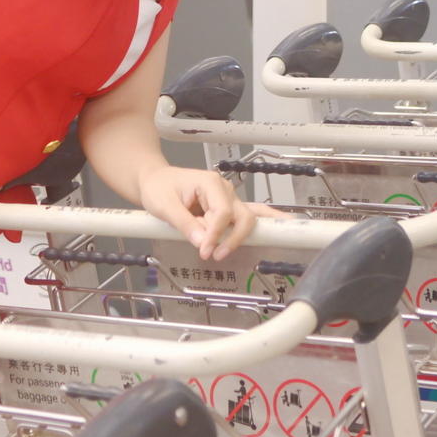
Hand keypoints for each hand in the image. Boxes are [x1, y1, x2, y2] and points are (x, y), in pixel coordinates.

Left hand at [138, 165, 258, 259]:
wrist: (156, 180)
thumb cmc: (159, 188)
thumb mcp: (164, 206)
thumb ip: (184, 224)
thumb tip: (203, 243)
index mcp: (210, 183)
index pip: (222, 212)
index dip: (216, 234)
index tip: (205, 251)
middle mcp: (224, 190)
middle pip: (242, 216)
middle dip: (232, 238)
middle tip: (215, 255)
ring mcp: (228, 199)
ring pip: (245, 220)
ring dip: (235, 238)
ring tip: (222, 253)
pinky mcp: (226, 209)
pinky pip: (244, 218)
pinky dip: (262, 221)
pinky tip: (281, 223)